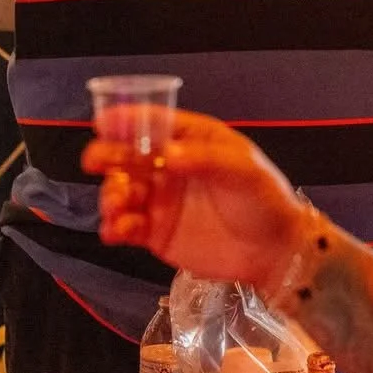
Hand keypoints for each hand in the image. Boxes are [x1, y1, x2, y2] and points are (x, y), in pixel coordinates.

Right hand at [83, 109, 306, 288]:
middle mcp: (169, 168)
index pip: (154, 123)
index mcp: (192, 142)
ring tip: (118, 204)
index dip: (127, 120)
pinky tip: (119, 230)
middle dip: (107, 155)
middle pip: (127, 156)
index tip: (104, 122)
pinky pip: (124, 227)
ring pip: (120, 191)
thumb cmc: (264, 201)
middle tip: (97, 162)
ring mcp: (160, 201)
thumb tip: (167, 155)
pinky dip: (114, 227)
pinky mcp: (155, 233)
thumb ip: (205, 158)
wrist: (274, 252)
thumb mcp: (243, 170)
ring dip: (110, 194)